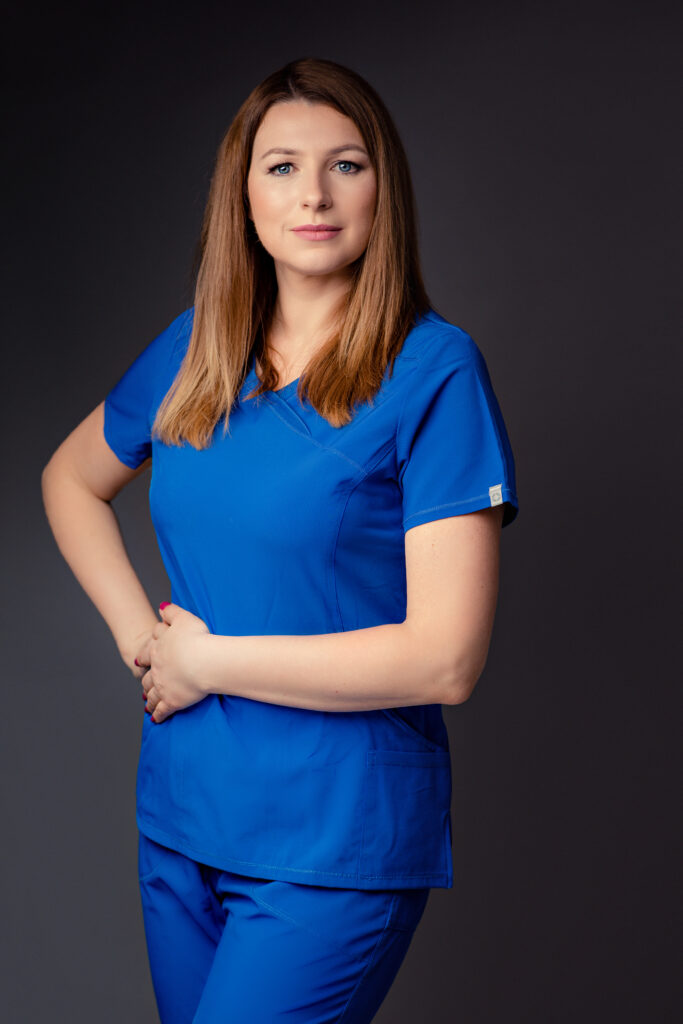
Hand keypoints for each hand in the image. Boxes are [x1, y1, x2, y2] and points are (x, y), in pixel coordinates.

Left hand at [137, 602, 210, 722]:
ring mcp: (163, 686)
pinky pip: (162, 710)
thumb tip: (162, 607)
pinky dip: (158, 714)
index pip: (147, 651)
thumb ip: (172, 612)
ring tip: (146, 702)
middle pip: (147, 675)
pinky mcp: (172, 701)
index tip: (140, 659)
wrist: (204, 661)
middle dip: (145, 679)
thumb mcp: (183, 618)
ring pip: (152, 693)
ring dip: (149, 698)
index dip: (144, 655)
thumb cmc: (197, 639)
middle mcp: (157, 669)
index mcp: (159, 649)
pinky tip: (156, 719)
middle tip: (143, 684)